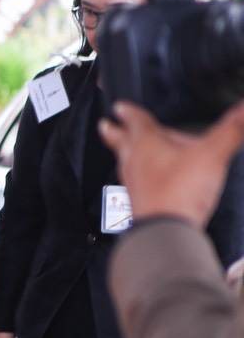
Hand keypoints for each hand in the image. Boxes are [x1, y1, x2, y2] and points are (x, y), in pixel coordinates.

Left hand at [100, 99, 243, 227]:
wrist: (164, 230)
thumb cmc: (180, 190)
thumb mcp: (212, 154)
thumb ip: (232, 130)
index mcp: (146, 143)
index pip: (136, 121)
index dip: (130, 111)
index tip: (120, 106)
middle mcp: (133, 161)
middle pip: (121, 141)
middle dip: (115, 131)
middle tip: (105, 125)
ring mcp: (133, 183)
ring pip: (126, 162)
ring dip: (126, 154)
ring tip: (126, 151)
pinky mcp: (140, 202)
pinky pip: (136, 184)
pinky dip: (139, 177)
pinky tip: (146, 183)